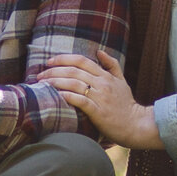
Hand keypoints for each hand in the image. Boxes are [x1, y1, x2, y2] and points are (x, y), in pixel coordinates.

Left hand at [44, 48, 160, 149]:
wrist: (136, 124)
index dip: (63, 58)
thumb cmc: (126, 104)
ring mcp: (100, 97)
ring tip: (43, 84)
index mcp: (105, 75)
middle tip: (40, 75)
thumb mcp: (122, 80)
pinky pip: (80, 100)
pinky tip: (57, 95)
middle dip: (54, 71)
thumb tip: (99, 51)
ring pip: (74, 84)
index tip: (49, 61)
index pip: (81, 61)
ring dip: (56, 82)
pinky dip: (67, 96)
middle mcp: (102, 84)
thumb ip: (111, 65)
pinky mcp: (98, 112)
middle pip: (74, 71)